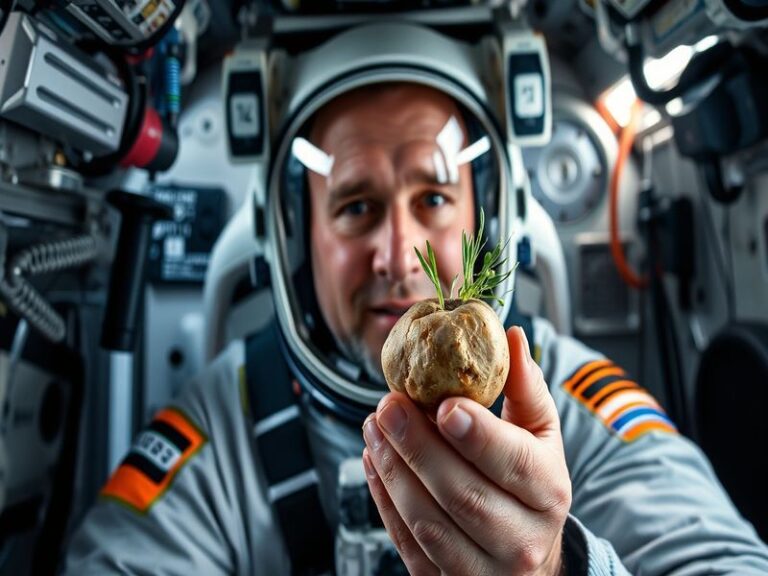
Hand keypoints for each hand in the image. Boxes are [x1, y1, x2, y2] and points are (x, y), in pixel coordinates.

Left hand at [362, 326, 570, 575]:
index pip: (512, 463)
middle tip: (388, 405)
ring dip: (392, 469)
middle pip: (462, 494)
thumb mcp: (540, 435)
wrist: (529, 554)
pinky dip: (383, 499)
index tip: (443, 403)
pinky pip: (407, 542)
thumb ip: (525, 388)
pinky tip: (373, 459)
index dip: (476, 434)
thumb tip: (510, 336)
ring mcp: (481, 568)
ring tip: (373, 427)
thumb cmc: (531, 484)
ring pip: (427, 522)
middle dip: (418, 446)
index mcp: (548, 492)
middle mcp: (520, 537)